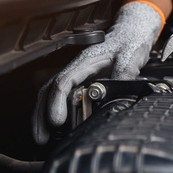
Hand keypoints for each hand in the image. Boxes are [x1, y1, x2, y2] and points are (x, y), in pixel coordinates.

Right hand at [32, 1, 163, 143]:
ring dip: (43, 115)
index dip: (56, 102)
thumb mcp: (130, 58)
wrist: (131, 34)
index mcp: (84, 62)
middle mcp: (76, 69)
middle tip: (40, 137)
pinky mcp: (82, 82)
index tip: (56, 121)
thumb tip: (117, 95)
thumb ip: (123, 75)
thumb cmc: (129, 43)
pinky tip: (55, 127)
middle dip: (41, 114)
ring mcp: (77, 75)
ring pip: (51, 95)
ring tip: (42, 138)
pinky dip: (55, 111)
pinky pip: (62, 97)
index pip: (63, 82)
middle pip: (49, 91)